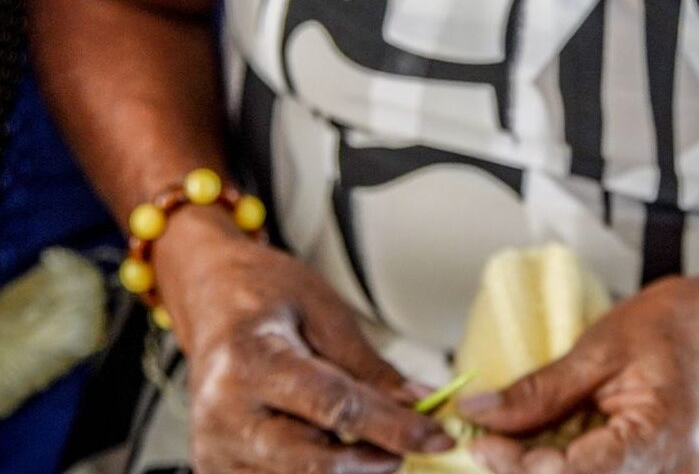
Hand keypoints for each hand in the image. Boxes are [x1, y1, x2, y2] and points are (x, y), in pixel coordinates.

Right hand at [154, 208, 453, 472]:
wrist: (211, 297)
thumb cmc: (262, 293)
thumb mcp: (324, 311)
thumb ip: (370, 367)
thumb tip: (419, 403)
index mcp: (248, 360)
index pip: (335, 408)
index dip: (393, 427)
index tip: (436, 437)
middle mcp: (222, 413)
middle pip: (316, 461)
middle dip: (374, 457)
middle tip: (413, 443)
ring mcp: (214, 447)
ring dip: (350, 467)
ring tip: (377, 441)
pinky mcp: (215, 467)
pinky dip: (319, 470)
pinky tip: (340, 448)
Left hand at [459, 275, 698, 473]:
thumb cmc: (691, 326)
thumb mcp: (604, 345)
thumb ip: (541, 390)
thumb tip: (481, 413)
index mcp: (660, 440)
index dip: (513, 465)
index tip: (479, 439)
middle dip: (524, 471)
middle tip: (492, 438)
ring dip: (545, 470)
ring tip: (523, 436)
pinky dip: (571, 467)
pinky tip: (555, 445)